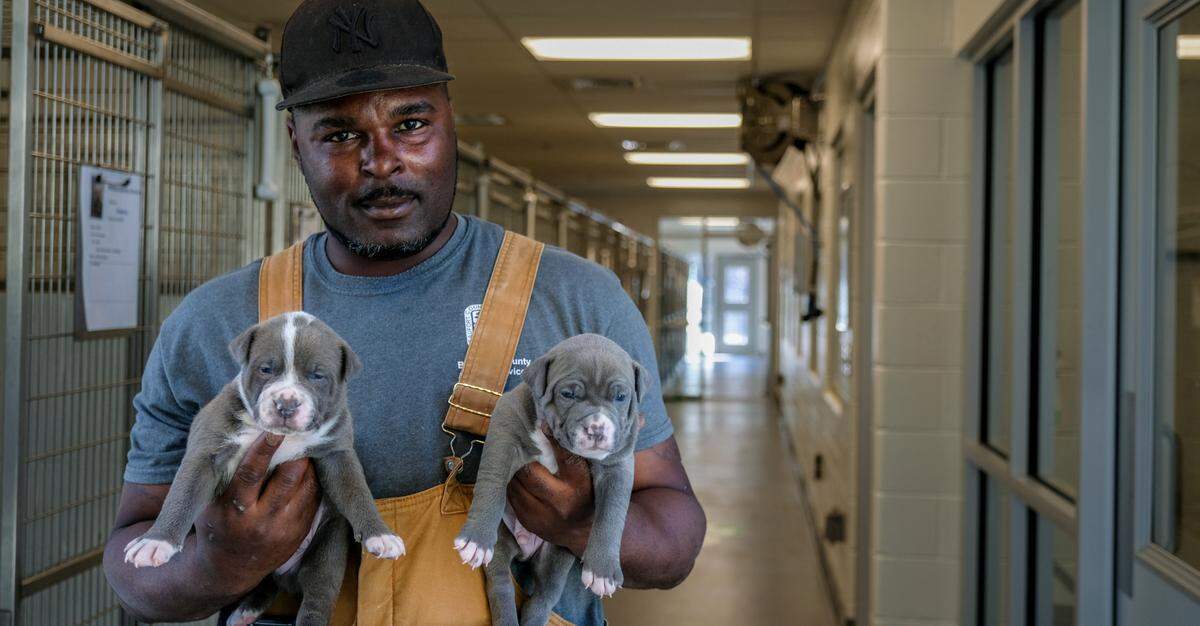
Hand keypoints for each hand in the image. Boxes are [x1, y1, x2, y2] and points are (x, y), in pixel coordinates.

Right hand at [194, 432, 320, 585]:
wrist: (229, 568)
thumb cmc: (216, 524)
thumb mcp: (209, 503)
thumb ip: (224, 476)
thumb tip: (242, 434)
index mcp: (233, 511)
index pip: (250, 473)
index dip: (263, 448)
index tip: (274, 427)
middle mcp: (260, 521)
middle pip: (287, 479)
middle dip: (296, 453)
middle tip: (300, 430)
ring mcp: (284, 529)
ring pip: (305, 487)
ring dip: (308, 463)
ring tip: (308, 443)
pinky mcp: (300, 533)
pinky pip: (314, 499)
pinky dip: (313, 479)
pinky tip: (309, 465)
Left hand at [506, 436, 593, 555]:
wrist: (584, 534)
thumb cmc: (588, 495)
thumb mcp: (590, 475)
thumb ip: (577, 453)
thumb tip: (558, 425)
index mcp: (581, 486)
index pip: (565, 456)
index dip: (552, 438)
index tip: (542, 424)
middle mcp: (561, 502)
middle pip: (531, 471)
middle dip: (523, 455)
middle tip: (519, 440)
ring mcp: (542, 515)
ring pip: (516, 484)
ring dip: (513, 469)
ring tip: (513, 456)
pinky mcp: (529, 523)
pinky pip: (511, 496)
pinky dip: (511, 483)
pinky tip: (513, 474)